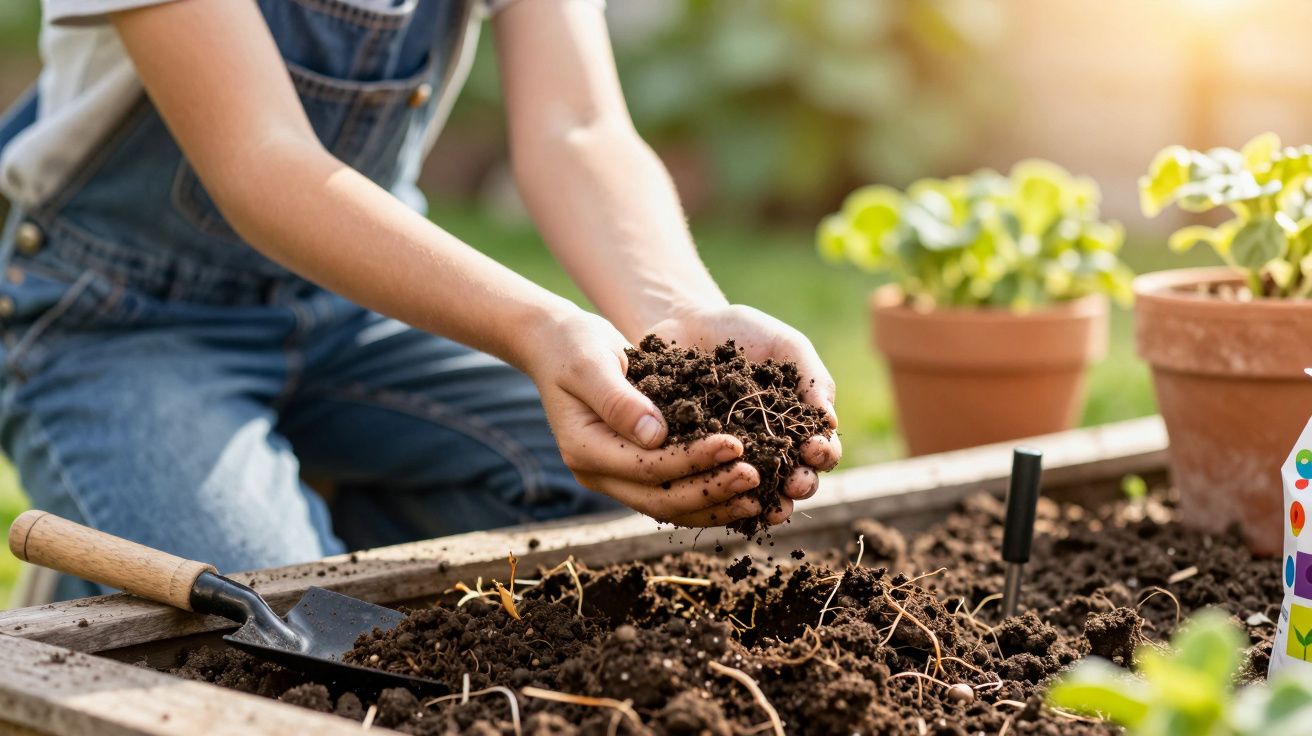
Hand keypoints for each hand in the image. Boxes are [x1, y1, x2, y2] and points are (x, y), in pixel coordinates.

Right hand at [523, 310, 766, 526]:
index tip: (735, 445)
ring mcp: (613, 478)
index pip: (647, 467)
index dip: (693, 460)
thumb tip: (655, 435)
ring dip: (713, 505)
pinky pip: (671, 494)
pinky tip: (739, 494)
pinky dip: (705, 497)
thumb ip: (619, 399)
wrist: (559, 347)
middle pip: (660, 499)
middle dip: (711, 490)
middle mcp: (596, 473)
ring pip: (668, 506)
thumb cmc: (574, 346)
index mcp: (584, 449)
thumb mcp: (590, 363)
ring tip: (757, 498)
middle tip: (756, 476)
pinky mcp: (630, 472)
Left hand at [644, 303, 841, 521]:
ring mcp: (734, 460)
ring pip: (758, 494)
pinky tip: (725, 501)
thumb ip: (812, 378)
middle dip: (801, 485)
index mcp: (797, 425)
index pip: (821, 450)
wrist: (686, 326)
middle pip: (796, 479)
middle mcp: (770, 449)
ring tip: (770, 506)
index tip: (813, 446)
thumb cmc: (743, 333)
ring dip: (769, 504)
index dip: (824, 453)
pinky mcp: (699, 463)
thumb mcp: (785, 346)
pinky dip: (722, 499)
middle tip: (794, 482)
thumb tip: (831, 422)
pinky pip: (713, 487)